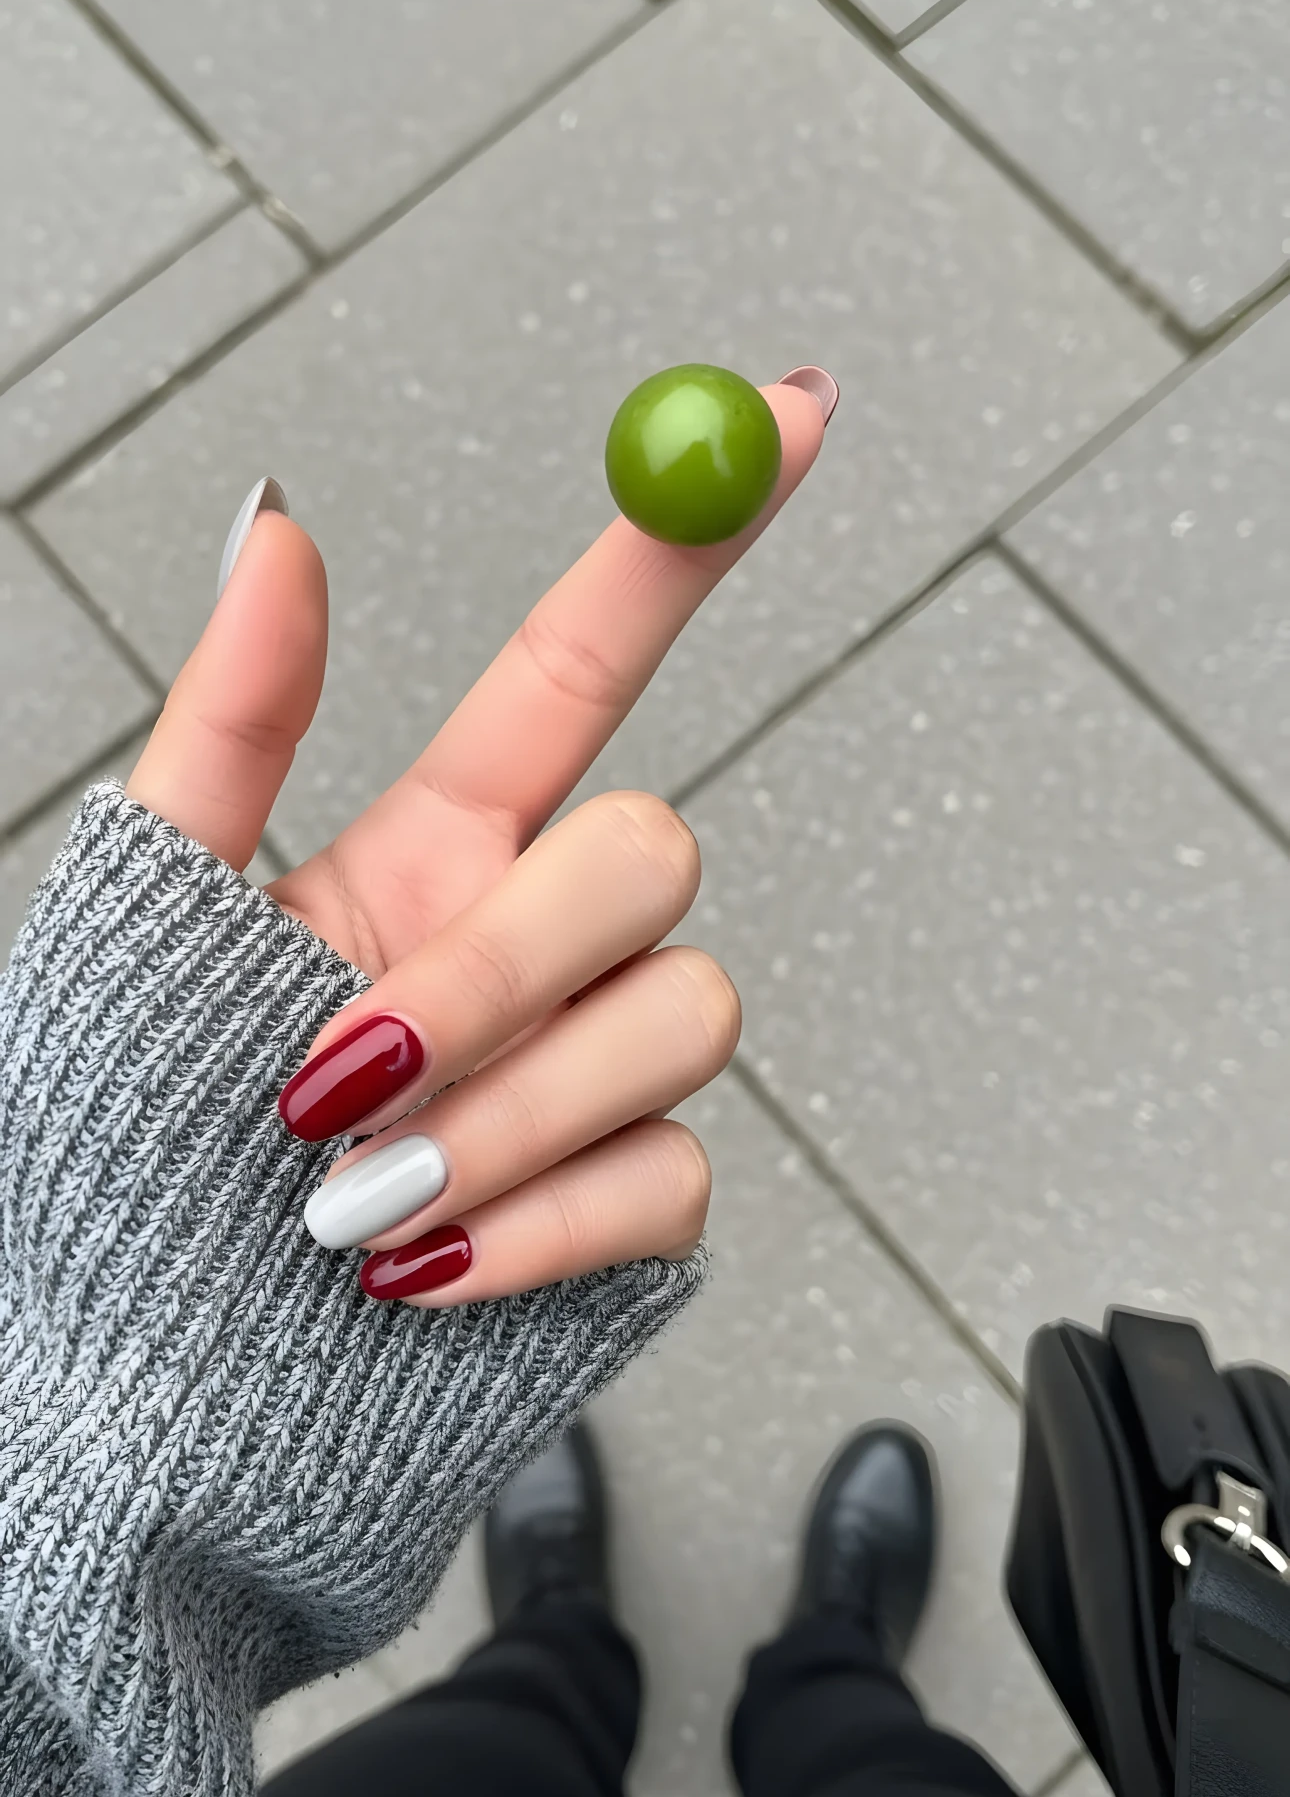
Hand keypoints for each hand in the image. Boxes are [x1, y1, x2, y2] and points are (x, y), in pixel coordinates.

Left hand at [127, 377, 830, 1305]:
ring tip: (348, 1204)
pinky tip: (418, 1278)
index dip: (685, 543)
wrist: (128, 1385)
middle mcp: (535, 948)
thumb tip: (277, 521)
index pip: (586, 663)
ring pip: (683, 1014)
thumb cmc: (115, 1144)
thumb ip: (231, 722)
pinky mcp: (627, 1216)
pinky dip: (539, 1229)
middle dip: (497, 972)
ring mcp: (592, 1079)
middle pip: (650, 851)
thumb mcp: (144, 916)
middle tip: (336, 1079)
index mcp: (434, 850)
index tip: (783, 410)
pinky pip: (673, 1176)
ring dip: (506, 1116)